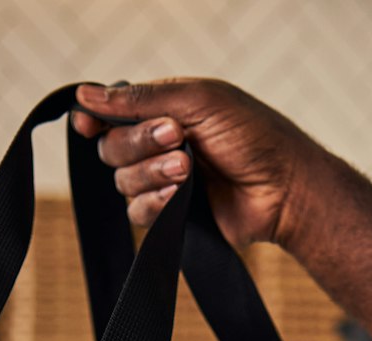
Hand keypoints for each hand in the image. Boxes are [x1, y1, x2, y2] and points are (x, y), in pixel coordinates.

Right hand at [72, 80, 329, 250]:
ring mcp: (165, 181)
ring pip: (122, 182)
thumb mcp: (199, 101)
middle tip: (178, 137)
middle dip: (139, 143)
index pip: (111, 113)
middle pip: (111, 147)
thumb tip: (86, 94)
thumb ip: (141, 99)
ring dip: (152, 173)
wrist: (286, 188)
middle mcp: (159, 145)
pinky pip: (138, 213)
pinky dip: (156, 202)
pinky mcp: (172, 215)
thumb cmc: (253, 136)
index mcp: (164, 110)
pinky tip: (181, 196)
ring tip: (189, 169)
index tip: (87, 123)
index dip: (93, 118)